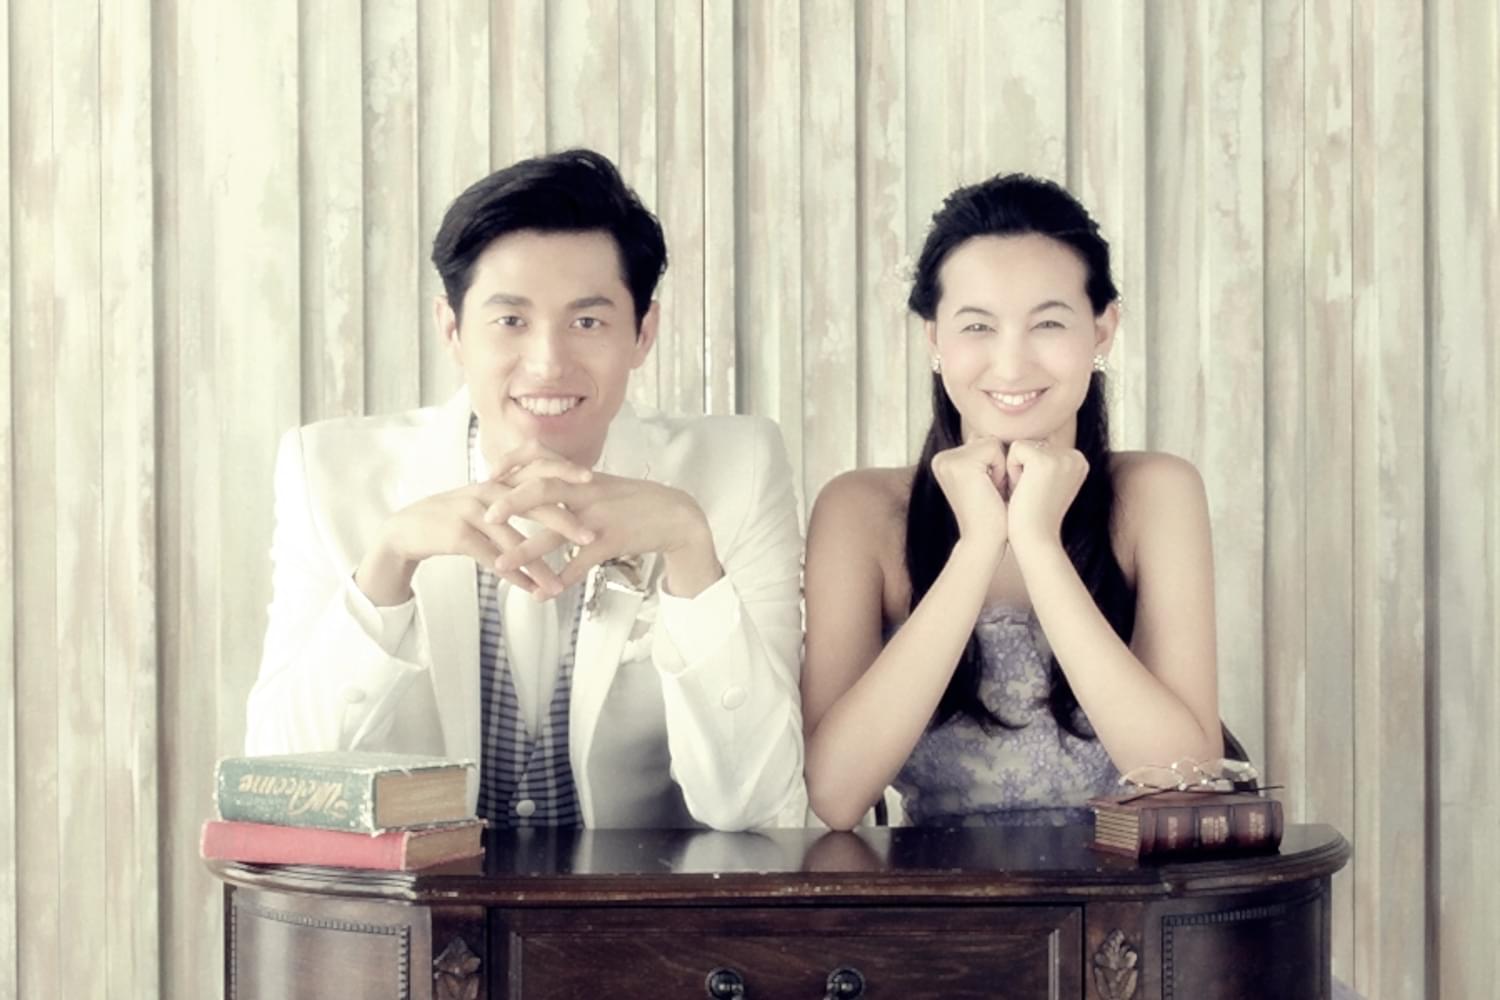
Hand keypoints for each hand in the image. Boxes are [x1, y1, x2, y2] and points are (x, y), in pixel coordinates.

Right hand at [354, 448, 595, 605]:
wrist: (408, 529)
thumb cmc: (454, 517)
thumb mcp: (486, 504)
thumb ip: (515, 501)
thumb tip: (553, 508)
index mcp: (498, 481)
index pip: (536, 471)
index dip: (563, 472)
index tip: (592, 480)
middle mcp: (488, 491)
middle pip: (532, 503)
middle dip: (564, 521)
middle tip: (591, 537)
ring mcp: (472, 512)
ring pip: (513, 538)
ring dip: (538, 564)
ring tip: (558, 584)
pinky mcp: (457, 534)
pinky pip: (491, 557)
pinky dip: (511, 574)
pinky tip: (528, 588)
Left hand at [487, 472, 723, 598]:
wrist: (675, 514)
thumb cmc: (633, 501)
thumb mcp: (600, 485)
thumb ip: (568, 484)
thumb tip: (534, 485)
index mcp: (580, 476)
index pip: (540, 460)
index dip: (512, 464)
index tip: (488, 476)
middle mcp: (588, 491)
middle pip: (544, 488)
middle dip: (512, 502)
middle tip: (486, 517)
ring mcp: (600, 516)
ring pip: (558, 531)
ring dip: (527, 549)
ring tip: (501, 566)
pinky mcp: (614, 540)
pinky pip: (582, 561)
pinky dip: (561, 579)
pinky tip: (543, 593)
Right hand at [929, 436, 1008, 551]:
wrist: (985, 541)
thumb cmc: (992, 514)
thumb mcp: (983, 478)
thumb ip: (980, 454)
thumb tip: (990, 434)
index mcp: (943, 460)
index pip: (982, 441)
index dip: (993, 464)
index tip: (986, 490)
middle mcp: (940, 458)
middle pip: (986, 439)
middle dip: (997, 464)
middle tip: (990, 493)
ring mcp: (947, 460)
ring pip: (992, 443)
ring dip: (1000, 468)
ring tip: (991, 492)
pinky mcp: (960, 463)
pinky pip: (996, 448)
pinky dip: (1001, 470)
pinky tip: (991, 490)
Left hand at [1004, 439, 1088, 555]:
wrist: (1036, 538)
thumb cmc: (1035, 515)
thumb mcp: (1048, 484)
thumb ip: (1047, 462)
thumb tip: (1033, 443)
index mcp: (1079, 460)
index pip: (1040, 447)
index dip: (1031, 471)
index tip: (1039, 493)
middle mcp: (1075, 455)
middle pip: (1032, 444)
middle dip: (1023, 469)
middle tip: (1032, 495)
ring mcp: (1062, 456)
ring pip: (1022, 446)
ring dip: (1017, 470)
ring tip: (1028, 493)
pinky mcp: (1043, 460)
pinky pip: (1014, 449)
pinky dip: (1011, 471)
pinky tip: (1022, 490)